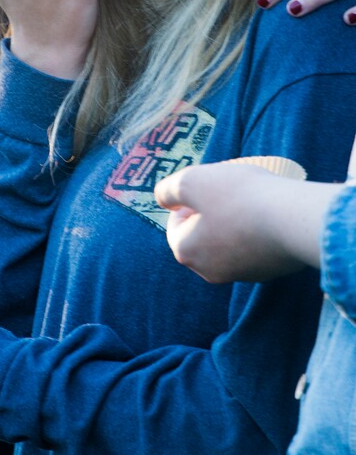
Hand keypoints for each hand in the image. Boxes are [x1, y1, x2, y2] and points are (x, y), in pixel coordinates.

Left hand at [154, 162, 314, 282]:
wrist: (292, 219)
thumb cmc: (237, 196)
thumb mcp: (191, 181)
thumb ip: (168, 189)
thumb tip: (162, 198)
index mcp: (188, 252)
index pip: (176, 226)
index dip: (187, 203)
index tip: (205, 189)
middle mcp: (211, 271)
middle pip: (202, 236)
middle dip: (210, 213)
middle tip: (227, 192)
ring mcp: (243, 274)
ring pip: (228, 243)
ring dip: (234, 222)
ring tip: (250, 200)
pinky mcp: (270, 271)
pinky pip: (254, 248)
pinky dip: (256, 231)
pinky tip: (267, 214)